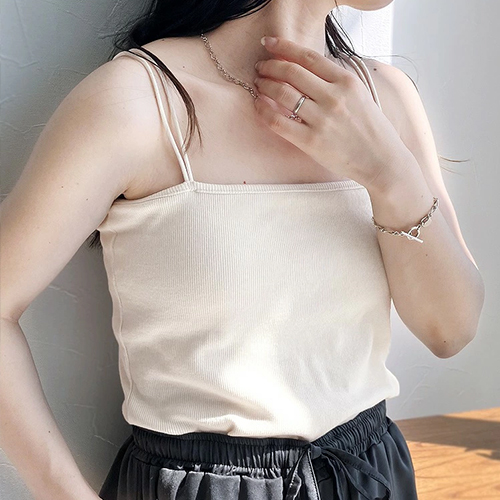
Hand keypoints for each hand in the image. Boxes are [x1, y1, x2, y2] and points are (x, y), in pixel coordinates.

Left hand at [253, 36, 409, 189]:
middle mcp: (333, 97)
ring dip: (264, 85)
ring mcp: (321, 120)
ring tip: (258, 84)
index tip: (269, 44)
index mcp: (346, 82)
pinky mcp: (311, 141)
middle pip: (291, 72)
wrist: (381, 161)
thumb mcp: (360, 95)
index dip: (284, 47)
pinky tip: (258, 106)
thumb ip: (336, 81)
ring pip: (282, 93)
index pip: (308, 57)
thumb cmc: (371, 130)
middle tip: (260, 67)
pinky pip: (278, 122)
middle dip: (270, 65)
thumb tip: (306, 69)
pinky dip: (263, 111)